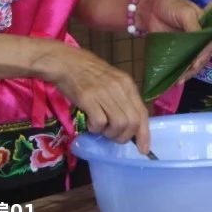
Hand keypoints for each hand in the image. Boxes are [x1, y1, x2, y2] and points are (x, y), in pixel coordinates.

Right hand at [34, 44, 150, 152]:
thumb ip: (122, 99)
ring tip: (101, 129)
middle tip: (112, 136)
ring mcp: (104, 93)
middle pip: (132, 122)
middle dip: (124, 136)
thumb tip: (130, 123)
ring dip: (110, 134)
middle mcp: (119, 88)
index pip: (142, 112)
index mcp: (127, 84)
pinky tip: (90, 123)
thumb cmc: (88, 73)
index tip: (143, 149)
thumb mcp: (112, 82)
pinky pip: (100, 122)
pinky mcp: (88, 99)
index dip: (144, 133)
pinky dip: (96, 129)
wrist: (66, 62)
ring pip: (119, 124)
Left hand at [139, 0, 211, 84]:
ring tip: (179, 81)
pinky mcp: (177, 52)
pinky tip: (176, 80)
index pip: (209, 43)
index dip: (204, 55)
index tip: (195, 64)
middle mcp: (199, 38)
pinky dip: (179, 73)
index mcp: (205, 27)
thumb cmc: (169, 6)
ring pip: (193, 63)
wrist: (149, 9)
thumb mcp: (185, 12)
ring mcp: (188, 46)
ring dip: (187, 73)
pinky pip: (181, 64)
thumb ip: (194, 27)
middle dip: (195, 67)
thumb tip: (201, 46)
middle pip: (202, 56)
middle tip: (185, 76)